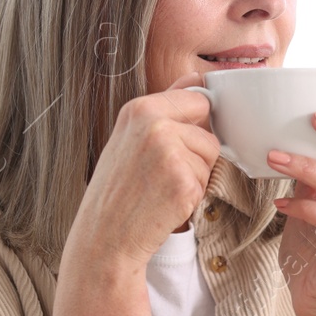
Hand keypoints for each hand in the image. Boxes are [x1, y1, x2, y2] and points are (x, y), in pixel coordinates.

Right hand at [65, 71, 217, 272]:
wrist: (104, 237)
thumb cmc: (118, 190)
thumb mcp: (132, 137)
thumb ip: (167, 107)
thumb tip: (199, 78)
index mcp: (140, 108)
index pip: (197, 99)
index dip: (193, 126)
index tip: (174, 147)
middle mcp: (154, 124)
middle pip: (208, 130)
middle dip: (196, 154)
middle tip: (162, 174)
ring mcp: (169, 151)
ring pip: (211, 156)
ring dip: (195, 176)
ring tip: (161, 189)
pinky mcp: (183, 180)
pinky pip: (208, 181)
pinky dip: (193, 196)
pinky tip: (166, 203)